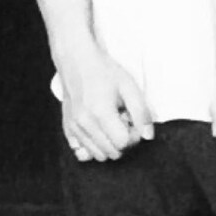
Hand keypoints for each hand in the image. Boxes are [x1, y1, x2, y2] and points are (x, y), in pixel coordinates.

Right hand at [59, 42, 153, 161]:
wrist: (77, 60)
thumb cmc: (104, 71)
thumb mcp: (129, 87)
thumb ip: (141, 113)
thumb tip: (148, 136)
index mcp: (101, 113)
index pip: (123, 143)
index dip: (133, 136)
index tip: (132, 121)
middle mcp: (85, 123)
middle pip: (112, 153)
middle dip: (122, 142)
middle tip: (123, 122)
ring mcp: (74, 127)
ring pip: (98, 155)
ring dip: (109, 145)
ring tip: (110, 125)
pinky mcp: (67, 127)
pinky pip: (80, 151)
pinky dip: (93, 146)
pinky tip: (98, 130)